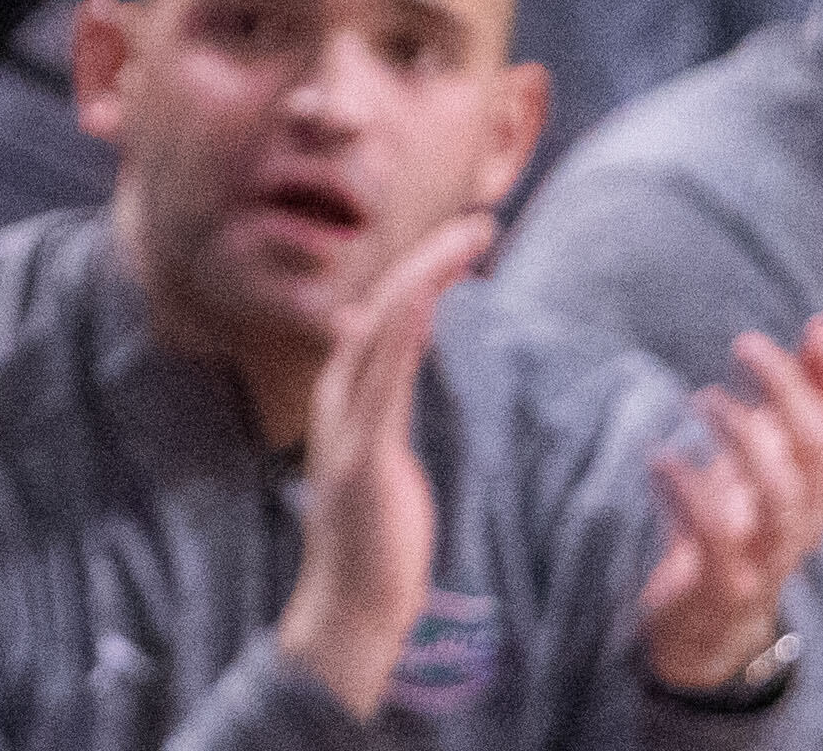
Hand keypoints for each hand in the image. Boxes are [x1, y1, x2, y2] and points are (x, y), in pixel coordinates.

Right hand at [275, 209, 497, 717]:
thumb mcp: (386, 451)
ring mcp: (347, 422)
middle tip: (481, 220)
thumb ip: (391, 398)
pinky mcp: (362, 455)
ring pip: (382, 329)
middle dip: (431, 258)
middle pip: (385, 305)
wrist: (355, 603)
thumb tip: (401, 349)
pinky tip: (425, 300)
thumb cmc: (379, 536)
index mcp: (351, 392)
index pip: (389, 311)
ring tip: (466, 241)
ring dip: (424, 279)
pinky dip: (400, 333)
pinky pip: (382, 381)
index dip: (427, 269)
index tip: (471, 236)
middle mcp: (342, 393)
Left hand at [637, 316, 822, 694]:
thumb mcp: (767, 461)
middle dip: (791, 390)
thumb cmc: (733, 526)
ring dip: (746, 436)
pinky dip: (689, 492)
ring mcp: (767, 556)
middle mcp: (804, 521)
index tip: (821, 327)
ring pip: (783, 495)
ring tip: (704, 398)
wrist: (703, 630)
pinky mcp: (721, 585)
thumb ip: (796, 404)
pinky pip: (718, 538)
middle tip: (746, 343)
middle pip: (820, 452)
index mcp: (820, 490)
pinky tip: (658, 459)